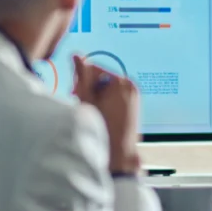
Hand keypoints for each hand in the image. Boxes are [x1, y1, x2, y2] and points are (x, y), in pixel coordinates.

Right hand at [73, 55, 140, 174]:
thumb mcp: (86, 99)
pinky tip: (101, 114)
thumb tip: (76, 55)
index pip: (95, 69)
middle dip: (89, 88)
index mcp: (122, 82)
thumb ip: (82, 75)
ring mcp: (134, 96)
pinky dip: (105, 101)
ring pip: (107, 87)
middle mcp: (131, 86)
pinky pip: (115, 96)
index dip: (82, 80)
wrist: (118, 155)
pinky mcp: (134, 105)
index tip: (76, 94)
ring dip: (97, 95)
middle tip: (83, 103)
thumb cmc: (102, 128)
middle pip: (102, 77)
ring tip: (92, 111)